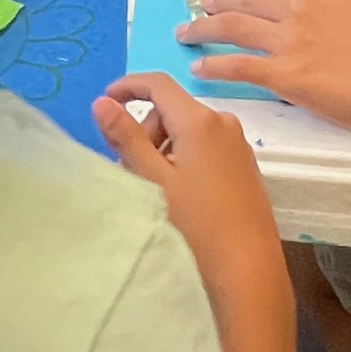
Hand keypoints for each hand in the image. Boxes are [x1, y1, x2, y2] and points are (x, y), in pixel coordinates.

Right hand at [93, 72, 285, 293]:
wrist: (248, 267)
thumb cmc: (196, 223)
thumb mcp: (152, 179)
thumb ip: (126, 137)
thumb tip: (103, 101)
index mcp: (200, 120)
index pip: (158, 84)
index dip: (128, 86)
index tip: (106, 101)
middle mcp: (223, 122)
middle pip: (172, 110)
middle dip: (146, 131)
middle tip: (131, 169)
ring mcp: (238, 144)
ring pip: (188, 131)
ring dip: (164, 148)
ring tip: (155, 188)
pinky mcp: (244, 165)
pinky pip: (206, 147)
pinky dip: (185, 158)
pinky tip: (180, 194)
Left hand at [178, 0, 350, 150]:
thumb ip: (333, 16)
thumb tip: (314, 30)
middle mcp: (301, 6)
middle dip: (217, 3)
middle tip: (200, 7)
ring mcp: (290, 39)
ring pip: (232, 26)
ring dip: (203, 29)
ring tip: (186, 32)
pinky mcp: (285, 75)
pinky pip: (237, 65)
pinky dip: (213, 65)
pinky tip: (199, 68)